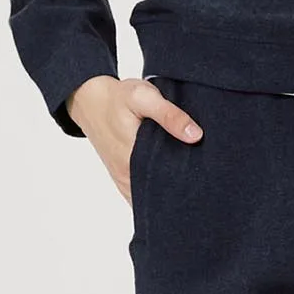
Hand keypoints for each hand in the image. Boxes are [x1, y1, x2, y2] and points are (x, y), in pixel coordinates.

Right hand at [65, 76, 202, 203]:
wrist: (89, 100)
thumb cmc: (118, 98)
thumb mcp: (145, 97)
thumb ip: (170, 115)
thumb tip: (196, 136)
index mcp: (133, 159)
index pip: (166, 185)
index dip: (186, 184)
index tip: (204, 180)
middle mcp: (126, 175)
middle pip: (159, 193)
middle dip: (179, 189)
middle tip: (201, 179)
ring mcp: (123, 179)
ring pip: (149, 196)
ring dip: (167, 190)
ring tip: (188, 180)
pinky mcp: (121, 176)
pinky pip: (140, 193)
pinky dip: (154, 190)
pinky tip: (169, 179)